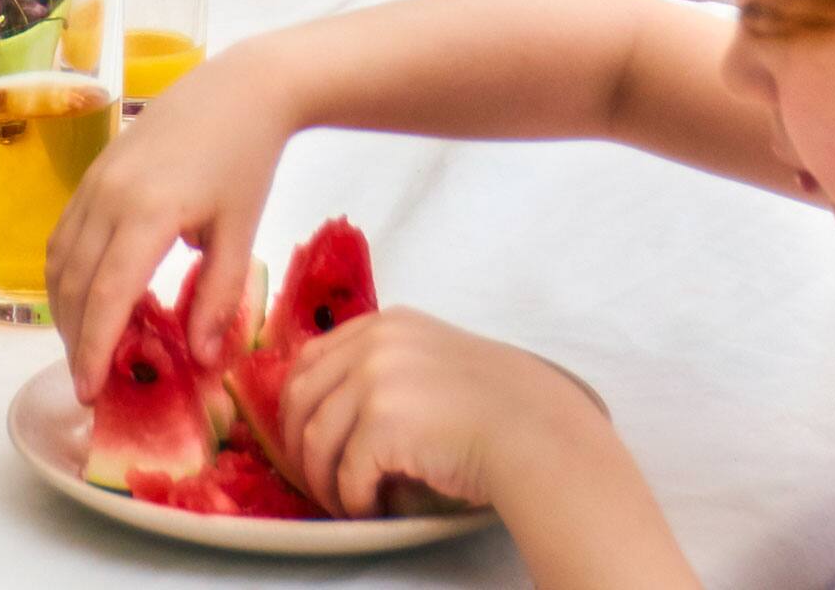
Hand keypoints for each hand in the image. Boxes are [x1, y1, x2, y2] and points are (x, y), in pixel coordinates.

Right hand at [48, 44, 296, 398]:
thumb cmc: (245, 160)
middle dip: (75, 338)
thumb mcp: (240, 233)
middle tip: (90, 384)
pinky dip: (67, 274)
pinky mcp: (94, 172)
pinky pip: (65, 233)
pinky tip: (87, 298)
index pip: (107, 295)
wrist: (238, 89)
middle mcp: (109, 196)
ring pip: (60, 258)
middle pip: (74, 282)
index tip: (90, 393)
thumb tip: (197, 359)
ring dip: (65, 308)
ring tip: (85, 349)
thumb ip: (216, 298)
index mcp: (147, 213)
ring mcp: (95, 180)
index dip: (94, 348)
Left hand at [279, 308, 601, 522]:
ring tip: (342, 502)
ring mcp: (375, 379)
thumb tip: (338, 408)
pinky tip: (370, 508)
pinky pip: (347, 472)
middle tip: (314, 478)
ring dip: (323, 479)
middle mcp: (373, 343)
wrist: (535, 430)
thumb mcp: (432, 359)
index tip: (304, 435)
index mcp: (385, 325)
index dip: (300, 403)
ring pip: (316, 438)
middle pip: (301, 395)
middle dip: (299, 444)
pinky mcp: (382, 423)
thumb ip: (388, 365)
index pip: (312, 357)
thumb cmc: (496, 406)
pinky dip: (352, 498)